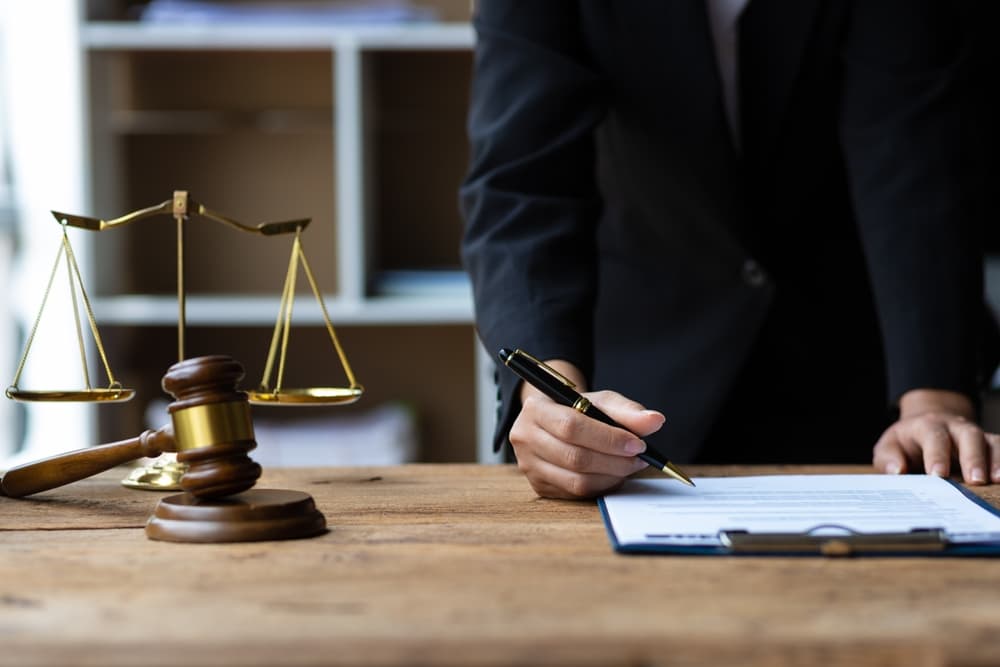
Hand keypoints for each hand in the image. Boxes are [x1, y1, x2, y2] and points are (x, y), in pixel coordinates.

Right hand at [509, 360, 664, 498]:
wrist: (553, 421)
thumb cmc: (576, 408)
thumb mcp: (600, 401)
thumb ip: (627, 411)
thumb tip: (655, 421)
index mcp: (535, 409)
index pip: (572, 427)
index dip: (608, 438)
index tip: (638, 443)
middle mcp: (525, 437)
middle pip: (574, 457)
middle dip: (615, 461)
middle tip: (640, 458)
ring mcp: (529, 466)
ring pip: (576, 481)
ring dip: (611, 476)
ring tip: (630, 465)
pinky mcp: (539, 486)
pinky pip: (576, 493)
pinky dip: (601, 486)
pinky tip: (614, 474)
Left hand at [872, 389, 999, 484]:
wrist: (926, 425)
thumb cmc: (906, 442)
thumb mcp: (889, 446)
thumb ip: (888, 458)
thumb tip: (897, 471)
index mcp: (927, 426)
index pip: (934, 437)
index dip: (937, 455)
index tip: (937, 475)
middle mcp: (955, 427)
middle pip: (968, 436)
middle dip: (972, 458)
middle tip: (975, 480)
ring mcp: (975, 434)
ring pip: (990, 442)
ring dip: (996, 460)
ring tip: (997, 480)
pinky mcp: (989, 445)